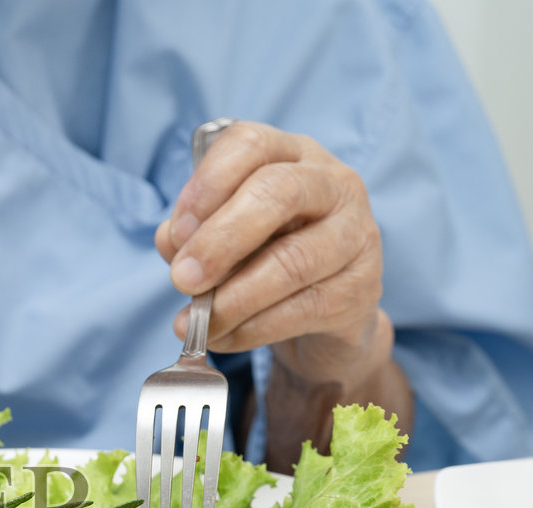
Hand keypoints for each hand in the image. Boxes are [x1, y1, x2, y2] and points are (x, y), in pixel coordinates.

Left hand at [154, 121, 407, 467]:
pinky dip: (253, 329)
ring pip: (293, 260)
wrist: (326, 313)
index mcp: (292, 155)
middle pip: (278, 192)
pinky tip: (224, 338)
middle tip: (182, 279)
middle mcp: (333, 183)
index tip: (176, 232)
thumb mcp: (226, 237)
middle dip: (221, 239)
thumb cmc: (267, 258)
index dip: (208, 184)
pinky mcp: (361, 288)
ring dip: (234, 297)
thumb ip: (195, 234)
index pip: (251, 144)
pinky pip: (303, 309)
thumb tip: (170, 241)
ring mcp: (356, 234)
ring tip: (196, 322)